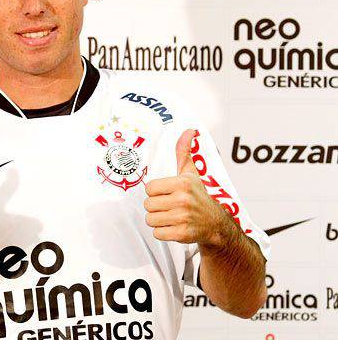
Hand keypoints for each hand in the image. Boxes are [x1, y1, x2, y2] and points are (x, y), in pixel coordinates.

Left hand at [143, 129, 226, 245]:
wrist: (216, 224)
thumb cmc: (199, 196)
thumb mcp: (191, 173)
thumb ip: (184, 152)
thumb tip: (188, 130)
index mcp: (182, 183)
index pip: (149, 188)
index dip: (155, 192)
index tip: (166, 193)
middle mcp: (183, 200)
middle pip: (148, 205)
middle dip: (156, 207)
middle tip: (169, 206)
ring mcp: (183, 218)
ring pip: (151, 220)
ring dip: (158, 220)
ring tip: (171, 216)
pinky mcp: (182, 234)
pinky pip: (157, 233)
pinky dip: (163, 232)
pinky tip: (174, 227)